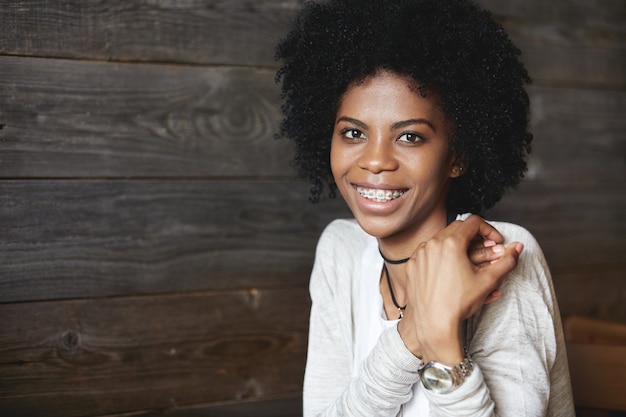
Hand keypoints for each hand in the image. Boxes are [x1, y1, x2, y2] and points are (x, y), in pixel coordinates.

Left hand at [397, 215, 522, 364]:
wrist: (433, 323)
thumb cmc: (459, 303)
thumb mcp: (488, 281)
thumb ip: (506, 261)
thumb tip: (518, 247)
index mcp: (450, 243)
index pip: (474, 222)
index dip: (489, 230)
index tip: (496, 242)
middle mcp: (432, 244)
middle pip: (457, 229)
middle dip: (475, 238)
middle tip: (487, 250)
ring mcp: (420, 254)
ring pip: (442, 240)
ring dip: (459, 246)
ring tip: (471, 261)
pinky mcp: (412, 265)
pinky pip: (428, 253)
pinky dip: (442, 256)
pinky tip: (452, 269)